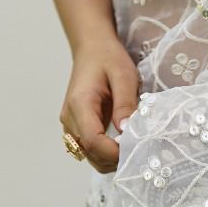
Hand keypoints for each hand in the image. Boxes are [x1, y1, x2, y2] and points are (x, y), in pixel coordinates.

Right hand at [60, 33, 140, 172]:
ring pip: (87, 155)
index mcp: (80, 104)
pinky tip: (121, 142)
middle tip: (138, 149)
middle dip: (114, 158)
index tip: (136, 149)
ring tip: (131, 145)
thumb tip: (127, 131)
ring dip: (109, 158)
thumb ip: (125, 103)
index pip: (92, 141)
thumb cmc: (108, 58)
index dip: (114, 152)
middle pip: (89, 153)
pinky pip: (88, 148)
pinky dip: (104, 152)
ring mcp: (69, 124)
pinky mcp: (75, 126)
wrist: (92, 48)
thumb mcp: (124, 75)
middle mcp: (69, 118)